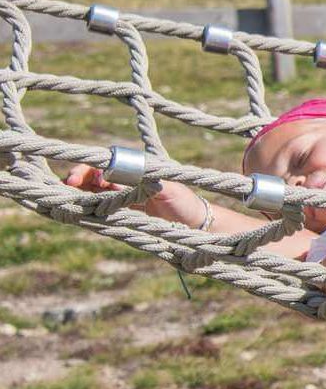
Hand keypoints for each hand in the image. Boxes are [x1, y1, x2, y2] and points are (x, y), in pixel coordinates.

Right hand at [62, 164, 204, 221]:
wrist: (194, 224)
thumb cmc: (185, 202)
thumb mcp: (170, 190)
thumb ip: (152, 182)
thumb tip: (137, 173)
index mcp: (138, 169)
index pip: (108, 163)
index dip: (91, 168)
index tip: (79, 177)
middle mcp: (127, 180)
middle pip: (96, 175)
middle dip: (80, 178)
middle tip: (69, 185)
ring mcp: (123, 195)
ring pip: (95, 190)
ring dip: (81, 192)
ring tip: (69, 196)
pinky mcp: (122, 211)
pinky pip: (101, 206)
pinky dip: (89, 206)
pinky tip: (79, 208)